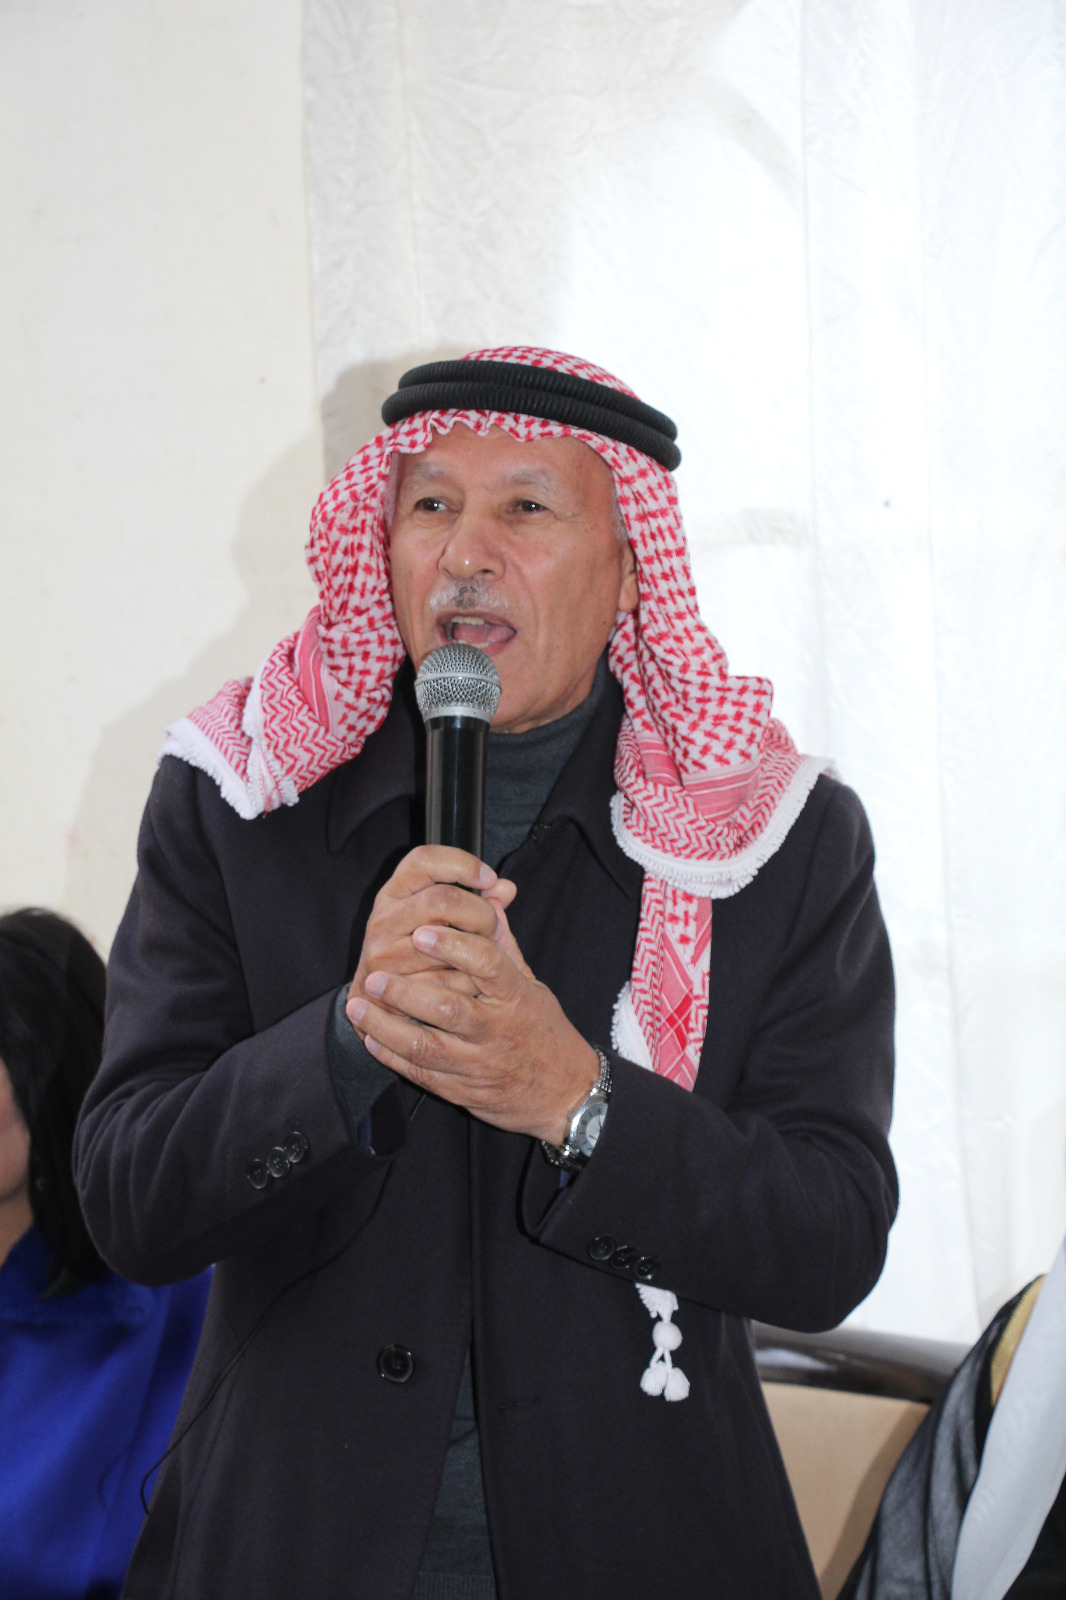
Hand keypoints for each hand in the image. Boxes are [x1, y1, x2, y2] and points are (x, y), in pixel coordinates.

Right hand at [346, 846, 516, 1014]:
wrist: (378, 1003)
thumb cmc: (417, 954)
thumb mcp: (440, 921)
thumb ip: (476, 903)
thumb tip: (507, 888)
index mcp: (395, 892)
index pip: (423, 859)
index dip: (461, 863)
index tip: (489, 879)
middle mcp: (384, 917)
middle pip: (442, 899)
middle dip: (480, 912)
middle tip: (493, 927)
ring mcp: (383, 951)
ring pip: (444, 941)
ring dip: (476, 950)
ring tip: (485, 958)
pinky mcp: (391, 985)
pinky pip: (442, 980)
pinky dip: (466, 981)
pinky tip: (474, 982)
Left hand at [347, 910, 599, 1144]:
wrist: (565, 1094)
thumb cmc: (542, 1030)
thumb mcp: (530, 984)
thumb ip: (503, 943)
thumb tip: (488, 895)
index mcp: (516, 996)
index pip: (488, 966)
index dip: (454, 948)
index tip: (422, 932)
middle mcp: (497, 1029)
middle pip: (448, 1009)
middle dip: (406, 992)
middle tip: (374, 974)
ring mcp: (478, 1063)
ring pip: (427, 1046)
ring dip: (386, 1026)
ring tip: (358, 1006)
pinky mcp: (463, 1090)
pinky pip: (421, 1073)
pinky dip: (391, 1056)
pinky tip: (370, 1038)